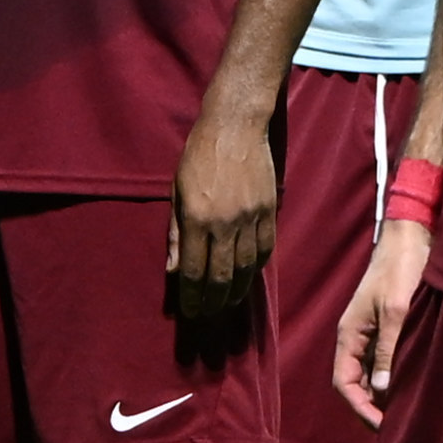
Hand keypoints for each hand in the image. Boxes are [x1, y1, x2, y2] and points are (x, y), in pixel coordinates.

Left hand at [166, 104, 279, 303]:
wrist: (236, 126)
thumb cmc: (198, 155)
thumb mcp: (176, 191)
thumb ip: (176, 233)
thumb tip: (173, 270)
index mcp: (197, 219)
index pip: (195, 271)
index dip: (192, 297)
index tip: (189, 312)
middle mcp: (225, 223)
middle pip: (222, 276)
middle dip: (214, 301)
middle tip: (208, 315)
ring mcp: (251, 218)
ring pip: (247, 268)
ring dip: (237, 291)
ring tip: (228, 304)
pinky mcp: (269, 211)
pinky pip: (265, 249)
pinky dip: (256, 268)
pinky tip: (249, 277)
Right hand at [336, 219, 432, 426]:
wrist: (411, 239)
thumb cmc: (401, 271)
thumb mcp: (396, 312)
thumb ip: (387, 350)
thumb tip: (381, 389)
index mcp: (348, 335)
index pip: (343, 383)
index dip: (360, 408)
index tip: (383, 425)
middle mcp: (356, 339)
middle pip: (356, 384)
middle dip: (373, 407)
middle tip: (399, 426)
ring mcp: (371, 334)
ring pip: (371, 375)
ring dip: (386, 395)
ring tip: (408, 411)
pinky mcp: (387, 329)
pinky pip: (385, 362)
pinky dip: (395, 378)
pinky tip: (414, 387)